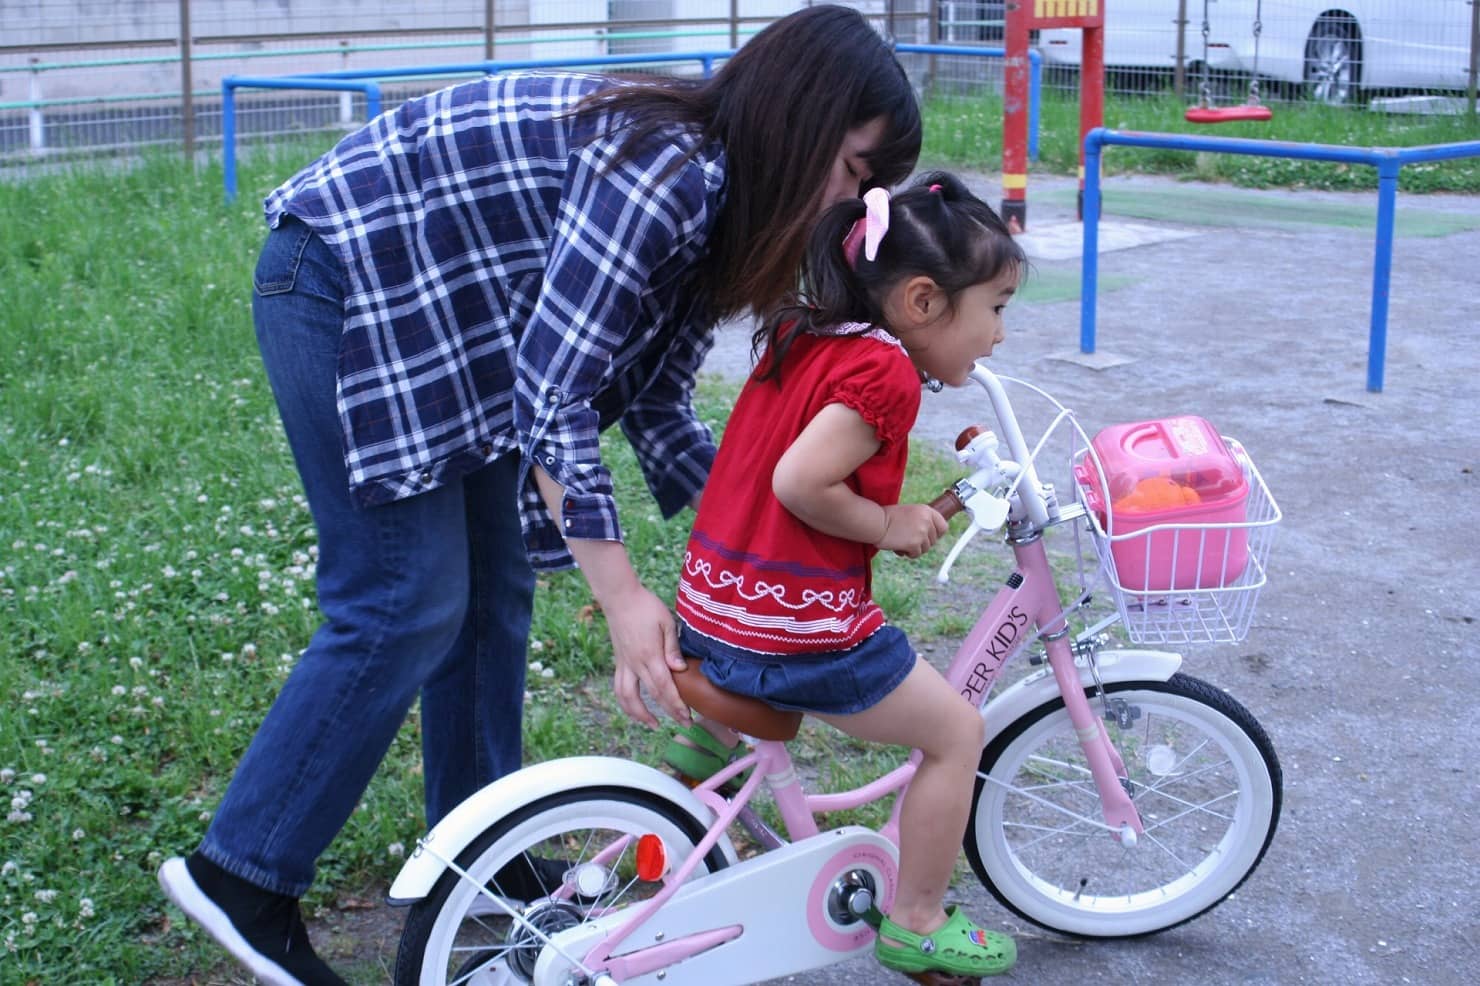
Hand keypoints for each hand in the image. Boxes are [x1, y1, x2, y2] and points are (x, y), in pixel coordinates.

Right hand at [601, 582, 691, 728]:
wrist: (620, 598)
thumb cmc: (646, 607)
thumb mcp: (666, 622)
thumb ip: (672, 647)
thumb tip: (680, 670)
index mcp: (650, 655)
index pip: (664, 687)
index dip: (676, 705)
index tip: (687, 717)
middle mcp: (635, 664)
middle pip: (651, 696)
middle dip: (669, 713)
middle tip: (684, 724)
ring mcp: (625, 664)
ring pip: (627, 697)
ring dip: (639, 715)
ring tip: (653, 724)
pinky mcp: (619, 662)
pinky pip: (619, 688)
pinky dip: (626, 703)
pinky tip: (634, 708)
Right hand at [877, 503, 948, 557]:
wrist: (876, 522)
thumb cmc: (888, 517)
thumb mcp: (910, 512)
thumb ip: (922, 520)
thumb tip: (930, 535)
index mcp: (926, 510)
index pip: (943, 527)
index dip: (936, 534)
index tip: (929, 537)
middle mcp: (927, 521)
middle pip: (933, 540)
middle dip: (922, 543)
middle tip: (908, 539)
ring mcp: (922, 532)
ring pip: (925, 549)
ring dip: (914, 549)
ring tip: (902, 542)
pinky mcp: (915, 544)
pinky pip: (916, 554)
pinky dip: (908, 553)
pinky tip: (899, 547)